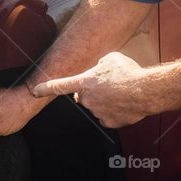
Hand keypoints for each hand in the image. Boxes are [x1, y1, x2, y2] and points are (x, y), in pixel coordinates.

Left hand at [32, 52, 156, 127]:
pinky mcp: (109, 122)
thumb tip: (99, 70)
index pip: (60, 85)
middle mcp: (87, 99)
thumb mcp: (111, 58)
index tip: (35, 90)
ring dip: (105, 100)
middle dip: (92, 92)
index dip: (46, 87)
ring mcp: (97, 112)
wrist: (145, 91)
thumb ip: (99, 64)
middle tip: (109, 84)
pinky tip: (124, 103)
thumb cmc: (128, 72)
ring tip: (121, 92)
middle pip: (83, 96)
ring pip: (97, 106)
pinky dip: (114, 111)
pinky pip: (108, 116)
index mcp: (85, 82)